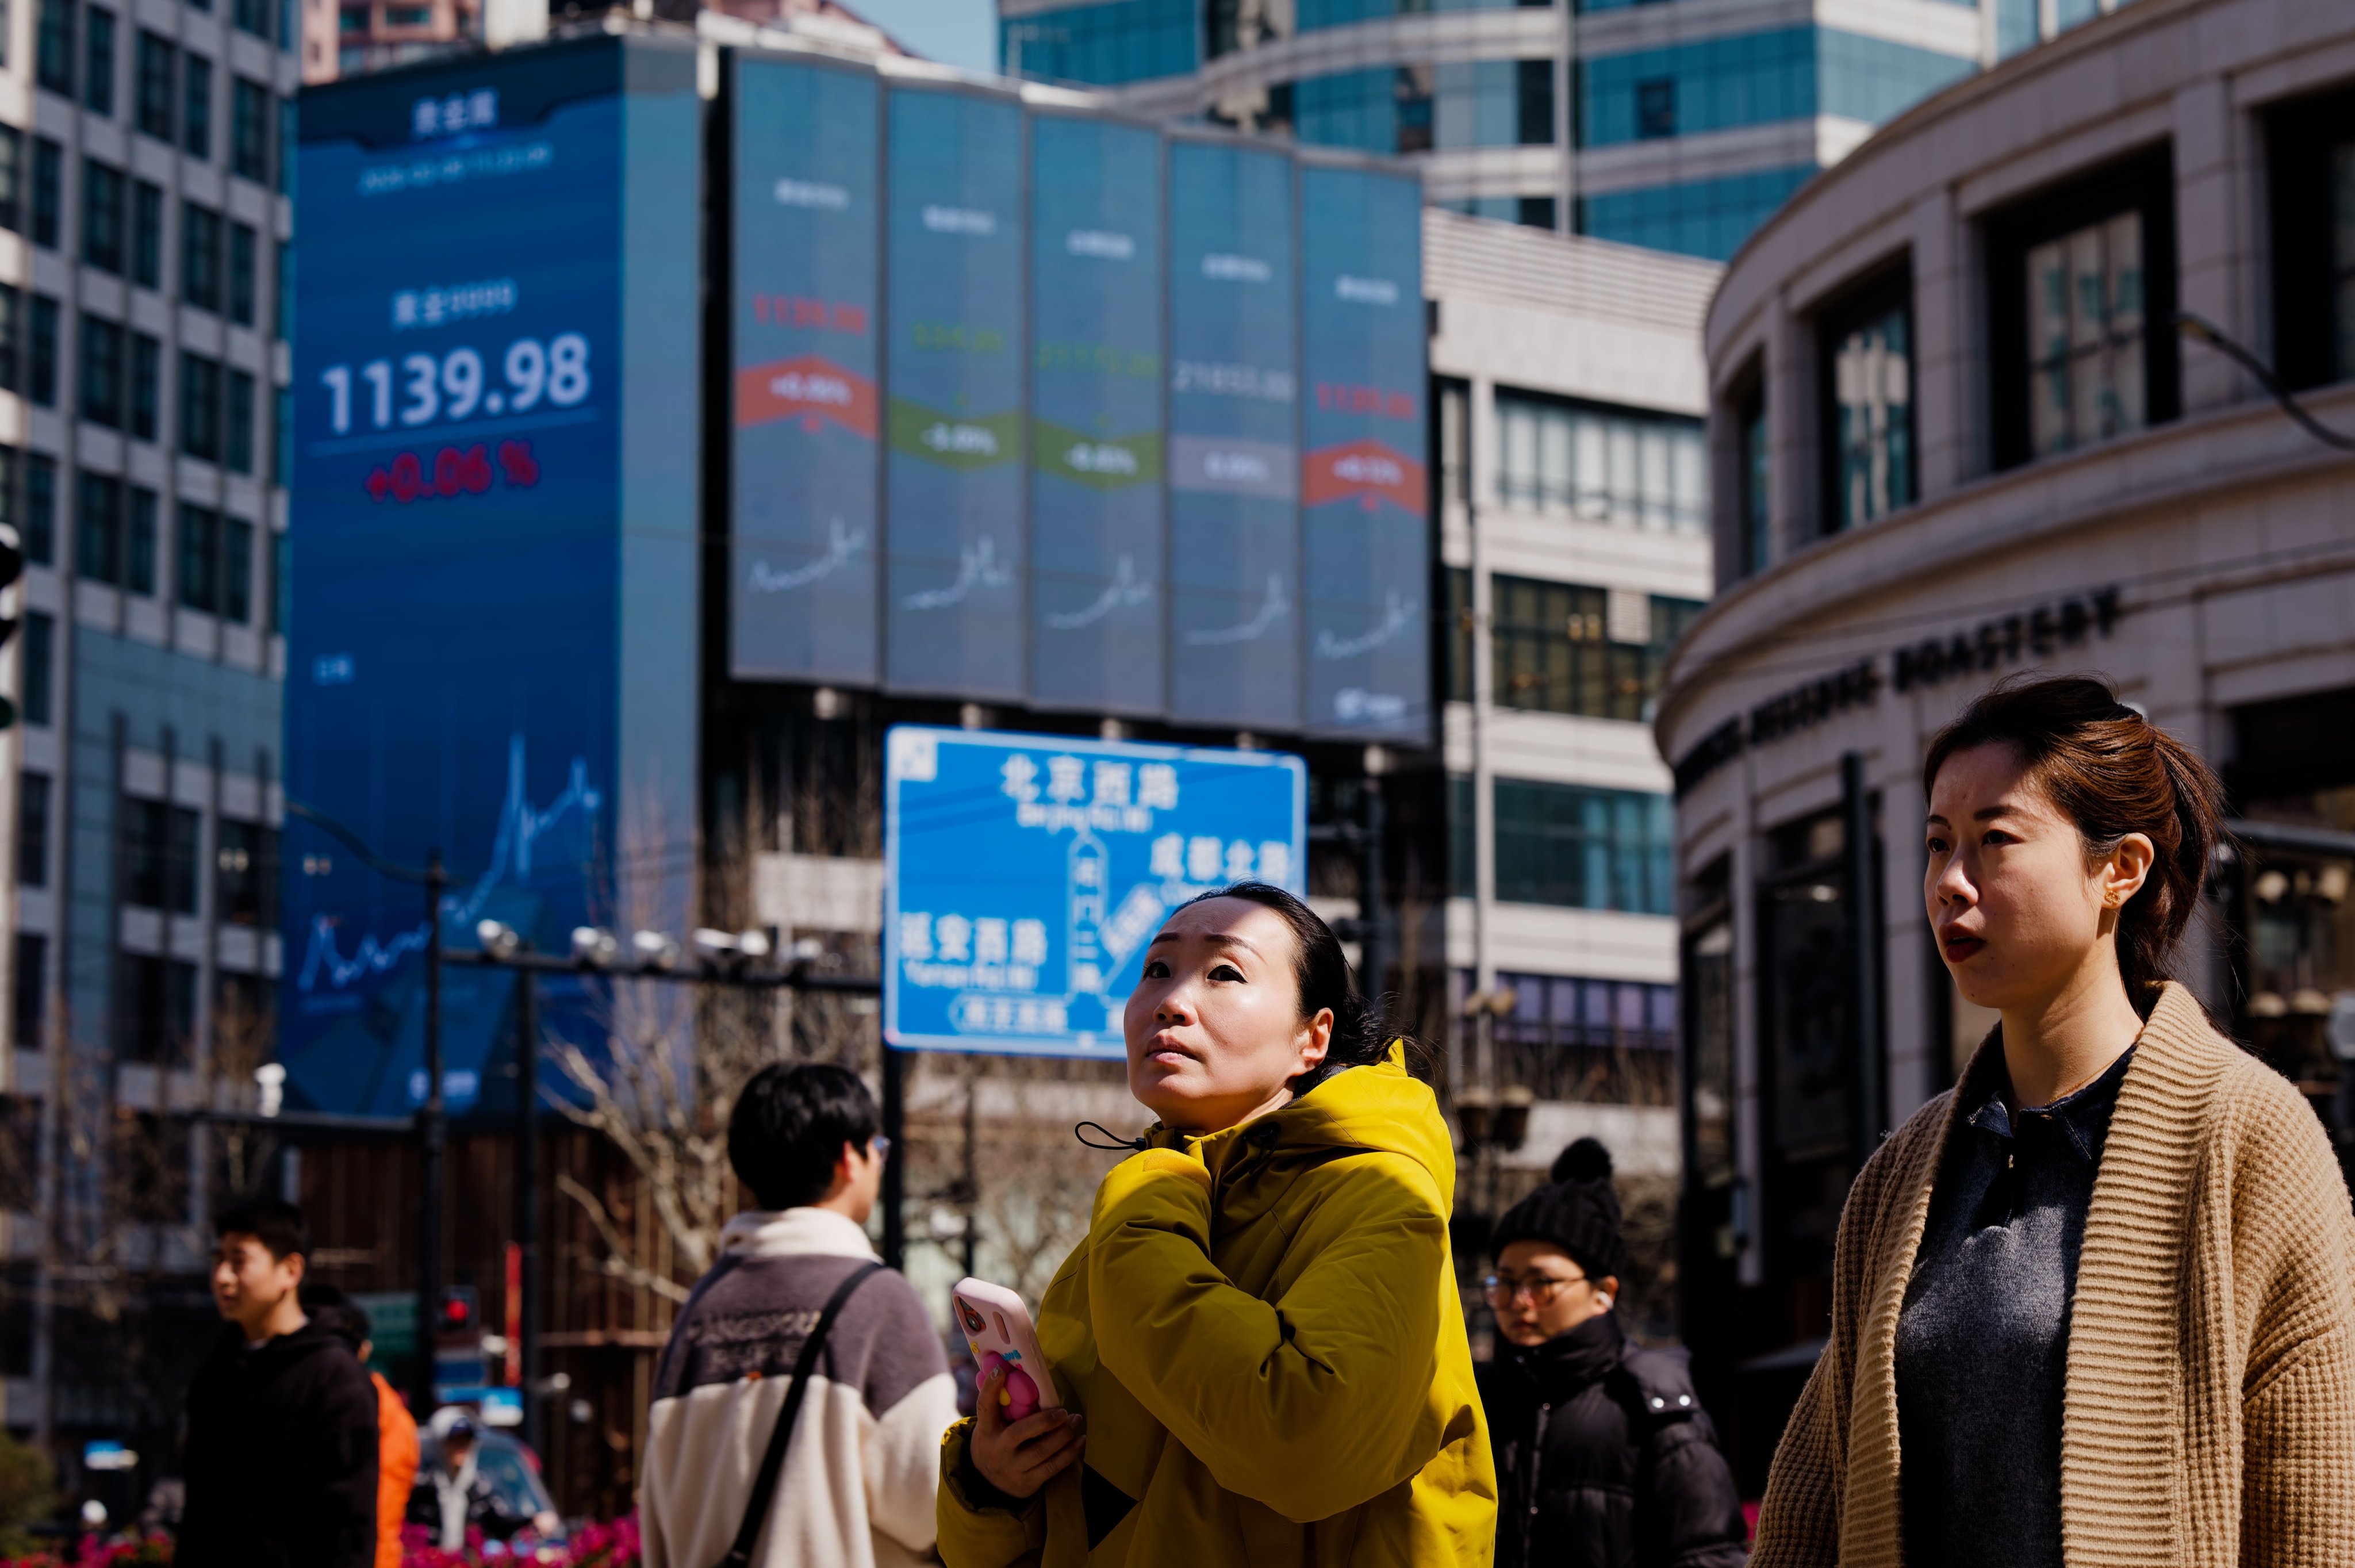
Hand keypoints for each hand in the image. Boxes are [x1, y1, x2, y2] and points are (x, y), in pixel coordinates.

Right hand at [969, 1365, 1084, 1499]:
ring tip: (1076, 1420)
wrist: (987, 1482)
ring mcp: (1012, 1469)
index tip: (1002, 1369)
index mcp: (986, 1430)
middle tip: (1063, 1411)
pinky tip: (1080, 1440)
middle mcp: (997, 1450)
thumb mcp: (991, 1425)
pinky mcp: (1027, 1483)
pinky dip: (1069, 1453)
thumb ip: (1001, 1405)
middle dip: (1045, 1420)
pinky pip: (1052, 1467)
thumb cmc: (995, 1442)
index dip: (991, 1387)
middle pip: (1020, 1432)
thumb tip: (1014, 1370)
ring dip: (1063, 1435)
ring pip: (1041, 1451)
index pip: (985, 1406)